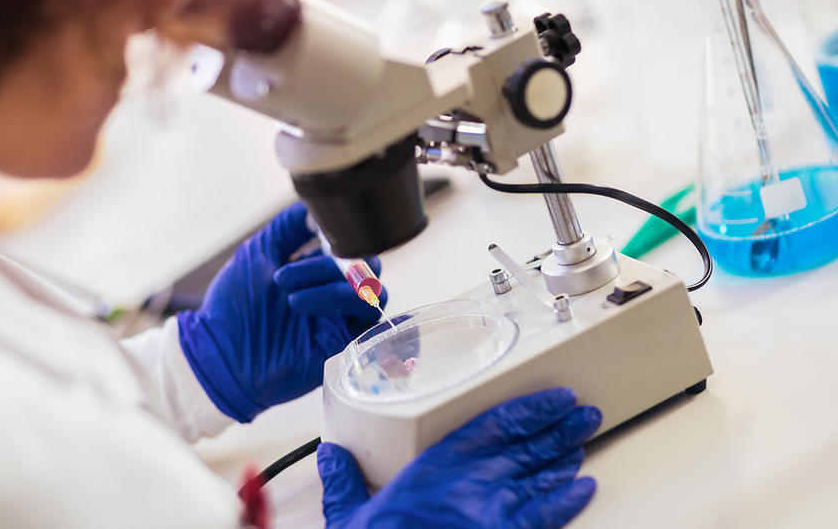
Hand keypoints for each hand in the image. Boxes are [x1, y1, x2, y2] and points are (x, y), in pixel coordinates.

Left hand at [177, 203, 385, 421]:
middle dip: (330, 263)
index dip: (338, 236)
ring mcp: (340, 318)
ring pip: (371, 290)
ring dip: (330, 285)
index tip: (310, 235)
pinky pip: (367, 318)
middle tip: (287, 275)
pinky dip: (341, 302)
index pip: (349, 246)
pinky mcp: (342, 343)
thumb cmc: (233, 307)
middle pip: (366, 265)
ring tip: (288, 295)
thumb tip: (319, 209)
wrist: (219, 355)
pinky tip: (302, 304)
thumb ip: (289, 227)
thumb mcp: (258, 253)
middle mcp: (332, 293)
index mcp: (316, 271)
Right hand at [317, 388, 601, 528]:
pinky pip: (547, 516)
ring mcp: (494, 511)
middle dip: (559, 427)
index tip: (554, 397)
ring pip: (542, 476)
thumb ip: (344, 481)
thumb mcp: (349, 516)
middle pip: (527, 446)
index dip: (530, 409)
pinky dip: (568, 501)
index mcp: (436, 467)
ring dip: (566, 456)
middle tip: (583, 412)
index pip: (494, 425)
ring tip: (584, 439)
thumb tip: (329, 455)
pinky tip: (584, 488)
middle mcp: (471, 482)